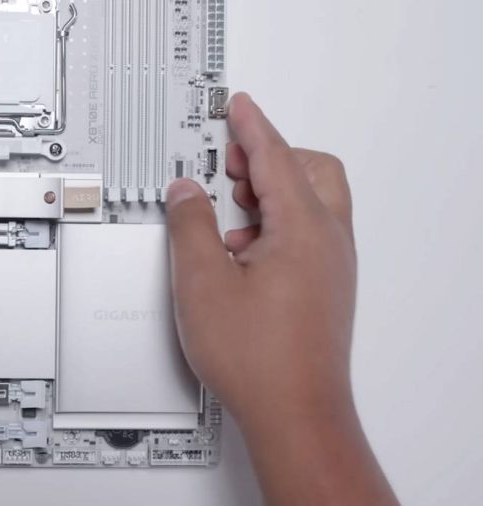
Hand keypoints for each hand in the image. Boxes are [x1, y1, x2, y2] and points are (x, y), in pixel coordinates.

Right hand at [166, 93, 396, 504]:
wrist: (294, 412)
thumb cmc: (259, 357)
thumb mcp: (201, 281)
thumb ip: (190, 225)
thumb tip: (186, 193)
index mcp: (302, 228)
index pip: (276, 157)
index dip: (252, 126)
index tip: (240, 106)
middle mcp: (328, 241)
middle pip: (309, 169)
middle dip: (267, 156)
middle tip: (227, 161)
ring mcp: (332, 265)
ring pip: (312, 200)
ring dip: (271, 191)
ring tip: (226, 207)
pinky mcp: (326, 286)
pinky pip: (308, 231)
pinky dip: (277, 221)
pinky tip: (240, 248)